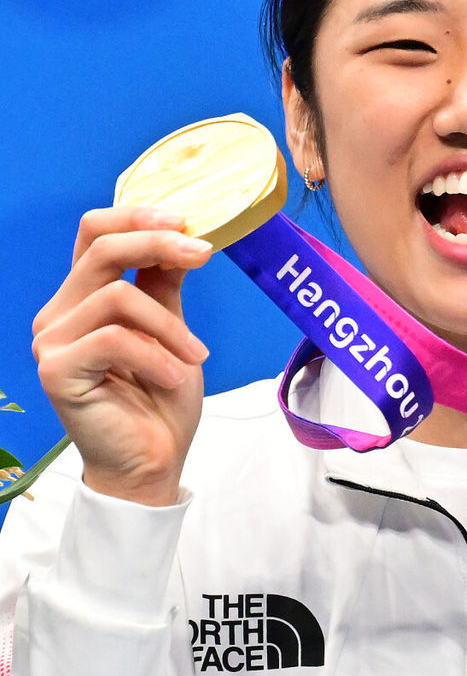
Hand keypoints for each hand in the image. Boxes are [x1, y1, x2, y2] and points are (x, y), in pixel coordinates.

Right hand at [32, 207, 212, 506]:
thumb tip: (184, 236)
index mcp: (84, 296)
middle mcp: (60, 313)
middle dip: (158, 244)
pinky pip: (113, 340)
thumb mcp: (172, 328)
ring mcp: (53, 342)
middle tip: (204, 254)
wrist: (154, 459)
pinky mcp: (56, 371)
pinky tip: (173, 375)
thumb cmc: (161, 396)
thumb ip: (165, 283)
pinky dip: (155, 355)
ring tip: (196, 357)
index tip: (186, 220)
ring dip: (170, 327)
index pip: (95, 232)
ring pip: (117, 298)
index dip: (137, 216)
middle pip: (101, 249)